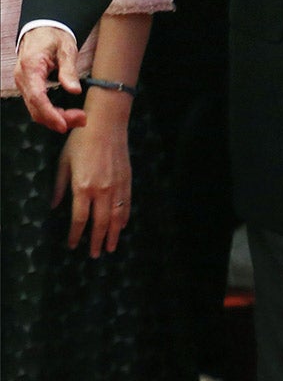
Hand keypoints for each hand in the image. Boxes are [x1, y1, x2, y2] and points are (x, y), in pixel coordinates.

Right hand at [14, 26, 85, 132]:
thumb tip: (74, 90)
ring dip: (55, 118)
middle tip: (82, 119)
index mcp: (31, 68)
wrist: (41, 29)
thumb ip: (69, 70)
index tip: (63, 125)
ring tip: (78, 118)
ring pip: (35, 109)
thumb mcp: (66, 49)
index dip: (50, 113)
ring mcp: (24, 83)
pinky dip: (50, 112)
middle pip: (36, 107)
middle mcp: (23, 78)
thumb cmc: (53, 36)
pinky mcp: (28, 86)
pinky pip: (36, 104)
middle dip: (57, 119)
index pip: (37, 97)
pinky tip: (66, 114)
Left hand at [54, 108, 132, 255]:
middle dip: (97, 241)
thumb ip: (60, 187)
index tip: (72, 245)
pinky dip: (124, 218)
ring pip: (116, 218)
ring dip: (113, 235)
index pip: (80, 219)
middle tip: (95, 254)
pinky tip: (121, 226)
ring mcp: (117, 187)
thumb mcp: (63, 163)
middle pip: (100, 223)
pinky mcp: (128, 181)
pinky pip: (127, 205)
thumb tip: (55, 205)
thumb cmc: (80, 142)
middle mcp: (102, 191)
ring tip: (111, 247)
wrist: (106, 125)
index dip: (76, 234)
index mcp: (83, 187)